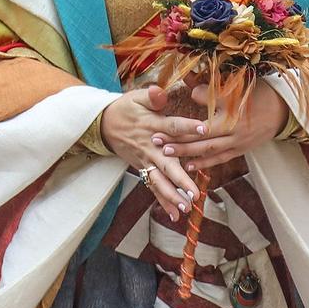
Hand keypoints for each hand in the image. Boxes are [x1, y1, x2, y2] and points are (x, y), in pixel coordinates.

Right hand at [99, 85, 203, 219]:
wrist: (104, 124)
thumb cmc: (126, 108)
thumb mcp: (137, 97)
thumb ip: (152, 96)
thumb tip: (160, 92)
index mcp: (152, 126)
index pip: (173, 126)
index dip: (188, 127)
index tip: (204, 129)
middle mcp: (150, 147)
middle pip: (167, 165)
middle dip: (180, 180)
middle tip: (194, 192)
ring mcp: (145, 161)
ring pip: (159, 181)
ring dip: (172, 196)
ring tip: (186, 207)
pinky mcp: (142, 169)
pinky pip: (153, 187)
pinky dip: (164, 201)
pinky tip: (176, 215)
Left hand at [170, 79, 288, 170]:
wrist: (282, 110)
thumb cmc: (257, 94)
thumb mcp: (236, 88)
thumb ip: (213, 90)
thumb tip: (190, 91)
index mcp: (231, 115)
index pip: (201, 120)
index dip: (181, 123)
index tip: (160, 120)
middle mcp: (233, 132)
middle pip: (200, 138)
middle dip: (177, 140)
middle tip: (155, 140)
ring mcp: (237, 143)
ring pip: (208, 151)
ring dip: (187, 153)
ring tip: (166, 155)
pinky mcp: (240, 150)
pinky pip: (220, 159)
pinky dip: (205, 163)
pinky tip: (189, 165)